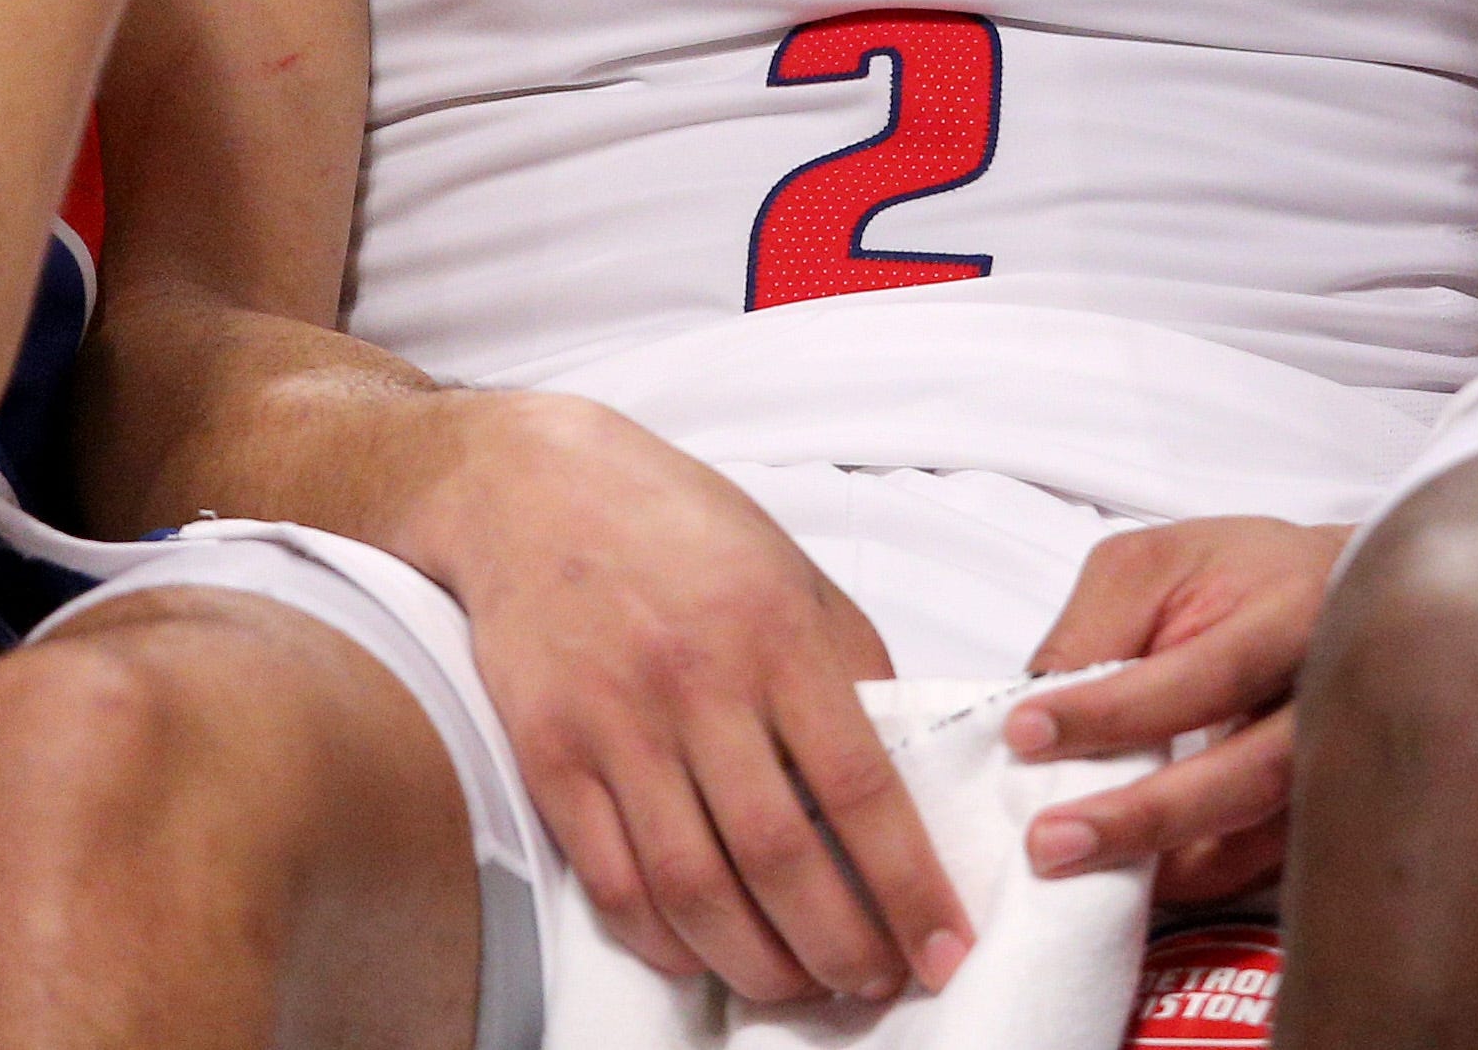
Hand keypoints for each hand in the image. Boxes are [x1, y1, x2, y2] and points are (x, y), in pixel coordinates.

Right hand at [403, 392, 969, 1009]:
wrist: (532, 489)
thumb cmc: (680, 530)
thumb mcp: (792, 574)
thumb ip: (849, 672)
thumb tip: (907, 787)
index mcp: (775, 630)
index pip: (860, 786)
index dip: (908, 885)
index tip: (945, 948)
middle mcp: (695, 681)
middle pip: (780, 857)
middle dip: (843, 946)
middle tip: (879, 984)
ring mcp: (614, 724)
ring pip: (696, 888)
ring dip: (760, 964)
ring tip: (805, 987)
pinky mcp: (548, 755)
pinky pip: (613, 882)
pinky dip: (668, 942)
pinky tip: (708, 958)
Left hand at [1006, 517, 1346, 903]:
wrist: (1344, 600)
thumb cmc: (1246, 577)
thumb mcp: (1160, 566)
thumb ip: (1098, 628)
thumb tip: (1032, 716)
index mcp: (1297, 612)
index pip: (1207, 674)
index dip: (1116, 711)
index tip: (1026, 732)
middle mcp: (1336, 698)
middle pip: (1251, 775)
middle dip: (1146, 816)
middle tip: (1049, 842)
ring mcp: (1343, 767)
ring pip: (1262, 840)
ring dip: (1167, 866)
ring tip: (1078, 878)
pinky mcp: (1331, 815)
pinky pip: (1263, 868)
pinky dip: (1196, 880)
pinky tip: (1133, 880)